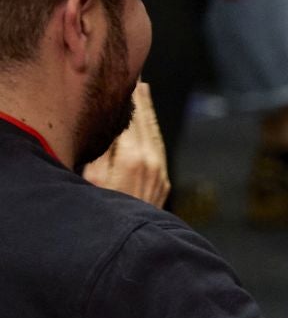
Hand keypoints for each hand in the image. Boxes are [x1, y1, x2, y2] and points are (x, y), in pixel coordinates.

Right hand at [83, 81, 168, 204]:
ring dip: (149, 113)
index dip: (129, 98)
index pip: (131, 119)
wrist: (133, 241)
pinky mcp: (164, 182)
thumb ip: (104, 151)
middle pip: (145, 122)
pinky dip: (153, 132)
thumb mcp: (94, 178)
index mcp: (132, 156)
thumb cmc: (106, 209)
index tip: (129, 79)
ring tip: (145, 92)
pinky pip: (159, 149)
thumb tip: (112, 126)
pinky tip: (148, 126)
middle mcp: (152, 161)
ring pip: (155, 134)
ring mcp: (160, 172)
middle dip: (141, 99)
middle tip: (138, 77)